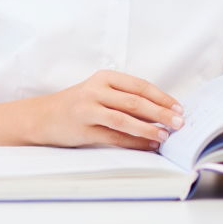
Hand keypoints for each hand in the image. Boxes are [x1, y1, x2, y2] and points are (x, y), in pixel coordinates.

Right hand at [31, 70, 184, 150]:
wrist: (43, 116)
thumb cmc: (78, 104)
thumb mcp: (99, 91)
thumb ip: (125, 98)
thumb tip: (160, 112)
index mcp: (104, 77)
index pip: (140, 85)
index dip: (162, 97)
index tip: (178, 108)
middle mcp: (96, 90)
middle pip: (135, 101)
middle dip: (161, 113)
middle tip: (179, 123)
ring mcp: (88, 109)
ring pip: (125, 119)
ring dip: (148, 129)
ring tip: (165, 136)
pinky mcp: (84, 129)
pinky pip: (114, 137)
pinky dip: (134, 142)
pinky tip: (148, 145)